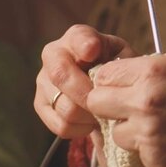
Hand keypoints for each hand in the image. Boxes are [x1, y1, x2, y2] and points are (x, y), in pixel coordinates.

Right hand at [35, 24, 135, 138]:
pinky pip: (60, 124)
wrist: (107, 87)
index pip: (77, 37)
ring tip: (103, 113)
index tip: (93, 51)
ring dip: (89, 116)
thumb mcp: (125, 59)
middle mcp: (54, 54)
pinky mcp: (41, 104)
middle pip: (61, 75)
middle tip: (106, 103)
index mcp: (78, 37)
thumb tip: (106, 75)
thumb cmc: (118, 70)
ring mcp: (44, 79)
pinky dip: (80, 129)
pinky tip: (91, 122)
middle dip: (87, 94)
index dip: (84, 45)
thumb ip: (119, 62)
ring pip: (64, 105)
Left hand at [85, 51, 165, 166]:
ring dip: (130, 128)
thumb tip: (142, 64)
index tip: (124, 82)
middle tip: (133, 104)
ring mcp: (150, 136)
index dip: (112, 78)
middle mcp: (146, 103)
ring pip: (116, 132)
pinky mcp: (157, 161)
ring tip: (162, 124)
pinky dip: (151, 148)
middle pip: (97, 103)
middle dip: (110, 103)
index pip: (105, 73)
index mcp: (157, 71)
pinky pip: (139, 154)